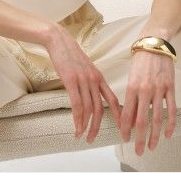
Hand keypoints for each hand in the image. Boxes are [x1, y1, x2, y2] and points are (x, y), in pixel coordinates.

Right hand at [45, 24, 121, 142]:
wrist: (59, 40)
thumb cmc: (70, 55)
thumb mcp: (85, 68)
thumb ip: (90, 81)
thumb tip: (90, 96)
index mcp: (100, 77)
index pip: (112, 99)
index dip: (118, 115)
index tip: (120, 128)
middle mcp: (95, 80)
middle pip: (100, 109)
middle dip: (97, 127)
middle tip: (92, 139)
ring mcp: (84, 80)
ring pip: (89, 109)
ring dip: (85, 126)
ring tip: (81, 136)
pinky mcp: (71, 80)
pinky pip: (77, 104)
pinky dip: (77, 119)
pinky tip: (76, 127)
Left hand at [120, 49, 176, 156]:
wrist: (154, 44)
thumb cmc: (140, 62)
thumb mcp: (131, 79)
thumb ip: (131, 99)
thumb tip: (131, 120)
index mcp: (131, 88)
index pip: (127, 115)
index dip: (125, 130)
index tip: (125, 140)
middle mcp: (144, 90)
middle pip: (142, 121)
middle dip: (139, 139)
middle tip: (139, 151)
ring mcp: (158, 89)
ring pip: (157, 118)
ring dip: (154, 135)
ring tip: (152, 147)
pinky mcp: (170, 88)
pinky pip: (171, 109)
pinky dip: (170, 124)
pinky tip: (168, 134)